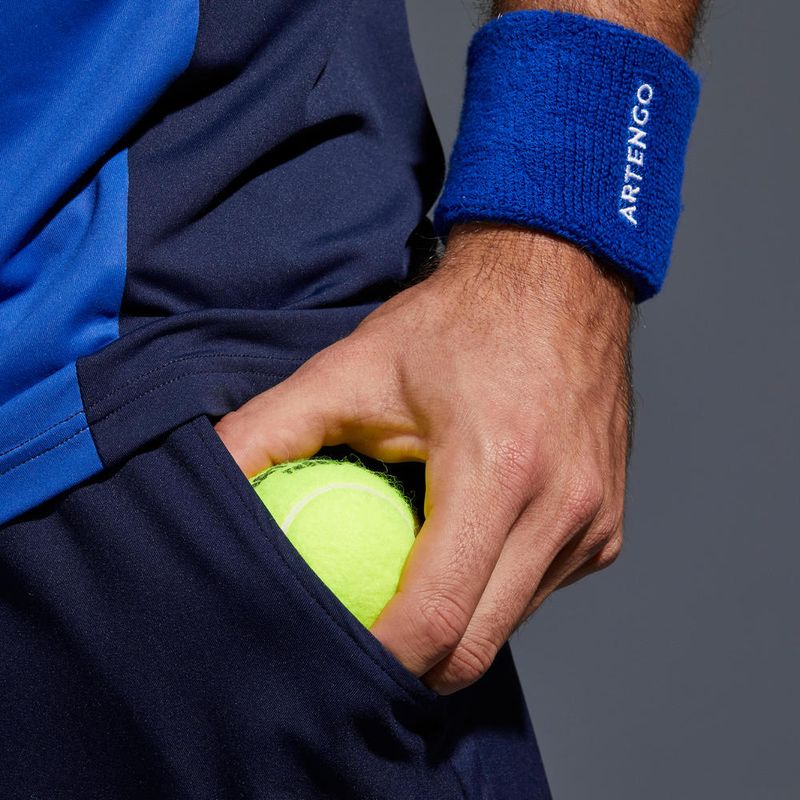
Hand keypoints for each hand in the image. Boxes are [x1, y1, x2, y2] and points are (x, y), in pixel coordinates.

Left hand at [214, 222, 633, 693]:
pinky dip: (493, 589)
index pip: (437, 616)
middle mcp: (560, 508)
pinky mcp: (605, 527)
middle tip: (363, 631)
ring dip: (456, 623)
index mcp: (500, 471)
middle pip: (476, 646)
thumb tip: (208, 481)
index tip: (333, 656)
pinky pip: (538, 589)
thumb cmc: (456, 323)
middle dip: (414, 662)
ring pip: (508, 625)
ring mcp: (592, 523)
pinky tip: (465, 539)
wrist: (556, 282)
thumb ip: (270, 430)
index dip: (378, 657)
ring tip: (413, 572)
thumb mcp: (353, 367)